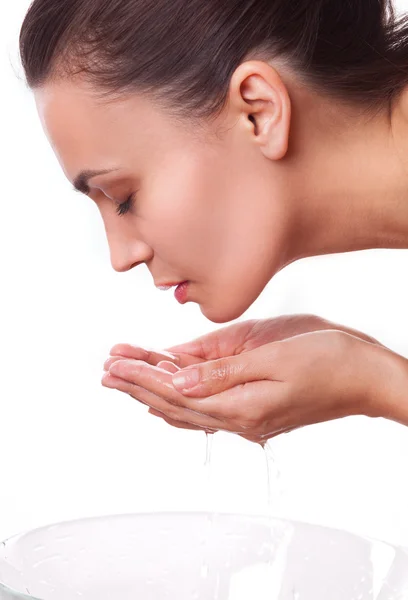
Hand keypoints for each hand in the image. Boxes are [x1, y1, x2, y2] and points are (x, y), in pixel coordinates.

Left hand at [102, 323, 389, 442]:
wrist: (366, 377)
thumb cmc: (330, 360)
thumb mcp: (275, 358)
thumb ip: (222, 372)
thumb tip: (177, 380)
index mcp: (240, 406)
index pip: (176, 393)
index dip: (142, 377)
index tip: (113, 363)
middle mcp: (238, 418)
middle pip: (175, 403)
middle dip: (138, 385)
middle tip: (107, 370)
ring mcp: (247, 416)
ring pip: (188, 407)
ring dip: (154, 391)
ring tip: (125, 377)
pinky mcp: (255, 408)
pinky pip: (207, 407)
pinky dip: (181, 400)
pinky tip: (168, 394)